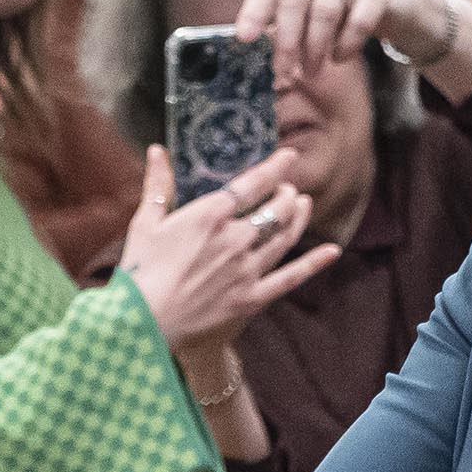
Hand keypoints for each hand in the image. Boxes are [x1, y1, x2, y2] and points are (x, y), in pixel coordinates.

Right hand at [119, 148, 337, 354]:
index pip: (253, 184)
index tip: (289, 156)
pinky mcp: (251, 297)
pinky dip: (314, 263)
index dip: (275, 168)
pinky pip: (290, 277)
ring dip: (298, 218)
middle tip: (288, 190)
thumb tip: (157, 150)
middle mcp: (235, 238)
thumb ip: (158, 185)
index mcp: (210, 215)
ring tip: (303, 205)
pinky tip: (332, 251)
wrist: (145, 320)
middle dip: (286, 195)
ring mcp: (247, 269)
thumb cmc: (140, 269)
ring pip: (285, 237)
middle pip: (276, 209)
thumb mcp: (145, 222)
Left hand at [237, 0, 467, 86]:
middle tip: (281, 70)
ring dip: (314, 48)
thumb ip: (278, 19)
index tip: (244, 39)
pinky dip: (345, 46)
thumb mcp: (304, 7)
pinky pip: (358, 22)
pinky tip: (339, 57)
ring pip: (324, 11)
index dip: (254, 12)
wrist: (393, 0)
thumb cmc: (337, 5)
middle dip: (285, 40)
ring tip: (311, 71)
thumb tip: (248, 47)